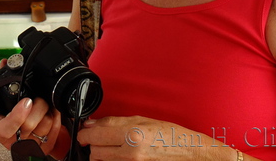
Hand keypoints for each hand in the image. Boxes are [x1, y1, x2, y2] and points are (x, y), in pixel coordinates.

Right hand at [0, 96, 61, 152]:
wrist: (13, 124)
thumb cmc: (5, 111)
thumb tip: (4, 64)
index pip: (6, 129)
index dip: (17, 116)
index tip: (26, 102)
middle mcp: (13, 140)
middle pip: (29, 124)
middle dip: (37, 106)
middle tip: (37, 98)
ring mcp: (28, 145)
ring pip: (44, 126)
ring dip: (48, 111)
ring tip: (45, 104)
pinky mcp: (42, 148)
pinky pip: (54, 133)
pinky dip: (56, 119)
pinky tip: (52, 112)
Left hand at [77, 116, 237, 159]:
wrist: (191, 154)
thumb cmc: (171, 136)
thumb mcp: (142, 120)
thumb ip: (114, 122)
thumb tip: (92, 123)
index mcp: (132, 134)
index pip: (94, 135)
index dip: (84, 134)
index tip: (83, 132)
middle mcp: (131, 153)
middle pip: (95, 152)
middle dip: (94, 145)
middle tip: (100, 139)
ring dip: (103, 155)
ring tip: (113, 148)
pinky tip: (120, 156)